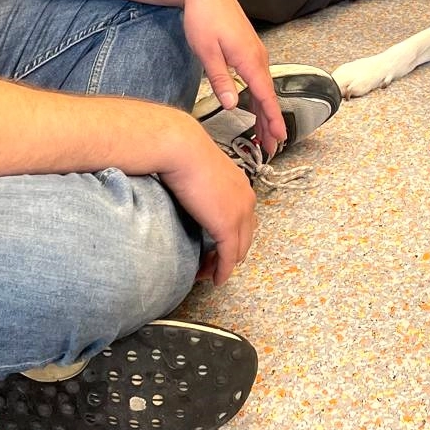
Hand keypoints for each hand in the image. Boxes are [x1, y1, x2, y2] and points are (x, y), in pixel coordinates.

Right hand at [156, 116, 259, 283]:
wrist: (183, 150)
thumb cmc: (184, 154)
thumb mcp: (200, 172)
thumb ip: (203, 188)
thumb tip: (191, 196)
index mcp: (241, 186)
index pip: (243, 220)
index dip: (230, 236)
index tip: (213, 245)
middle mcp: (247, 200)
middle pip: (245, 237)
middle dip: (230, 253)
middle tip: (211, 263)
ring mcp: (240, 214)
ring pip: (239, 250)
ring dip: (224, 264)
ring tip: (208, 273)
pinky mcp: (228, 226)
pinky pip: (229, 257)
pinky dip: (223, 270)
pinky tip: (215, 279)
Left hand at [180, 0, 286, 155]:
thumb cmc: (203, 17)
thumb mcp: (206, 52)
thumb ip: (221, 80)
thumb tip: (232, 106)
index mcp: (249, 60)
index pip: (265, 97)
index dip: (273, 120)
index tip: (280, 138)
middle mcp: (258, 57)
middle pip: (268, 96)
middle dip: (270, 123)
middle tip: (271, 147)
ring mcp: (255, 53)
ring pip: (264, 88)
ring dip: (265, 112)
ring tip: (263, 134)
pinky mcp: (249, 49)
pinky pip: (259, 78)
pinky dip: (260, 96)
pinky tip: (255, 106)